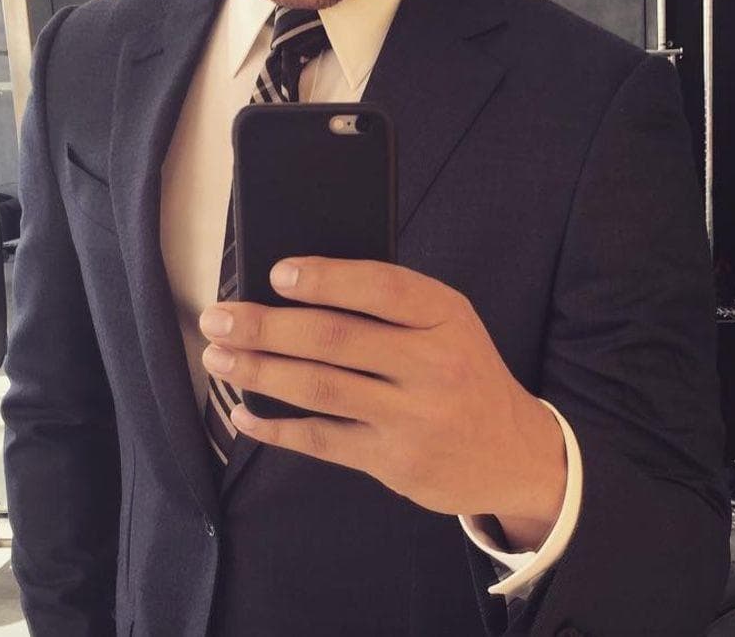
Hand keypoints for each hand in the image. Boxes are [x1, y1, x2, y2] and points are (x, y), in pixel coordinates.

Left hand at [199, 257, 566, 545]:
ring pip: (321, 388)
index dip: (326, 279)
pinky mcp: (394, 462)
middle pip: (336, 338)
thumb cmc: (465, 372)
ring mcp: (413, 417)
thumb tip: (300, 285)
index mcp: (446, 316)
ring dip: (260, 372)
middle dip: (266, 326)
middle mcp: (433, 364)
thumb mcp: (450, 323)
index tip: (276, 273)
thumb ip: (393, 305)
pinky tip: (245, 414)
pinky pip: (322, 440)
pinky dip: (277, 428)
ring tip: (218, 359)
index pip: (382, 287)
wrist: (516, 453)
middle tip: (218, 318)